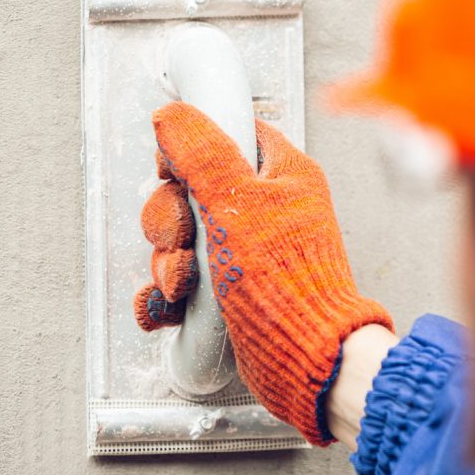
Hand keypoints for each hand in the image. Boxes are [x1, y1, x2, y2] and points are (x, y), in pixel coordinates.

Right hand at [135, 102, 393, 444]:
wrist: (307, 359)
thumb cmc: (289, 283)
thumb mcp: (238, 203)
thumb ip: (202, 154)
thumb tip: (174, 116)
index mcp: (281, 175)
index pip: (228, 136)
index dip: (191, 149)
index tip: (174, 172)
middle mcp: (266, 211)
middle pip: (191, 191)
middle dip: (170, 221)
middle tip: (181, 241)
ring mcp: (248, 252)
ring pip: (183, 240)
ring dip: (168, 263)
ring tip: (183, 284)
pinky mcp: (232, 291)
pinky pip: (184, 281)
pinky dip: (166, 295)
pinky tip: (167, 306)